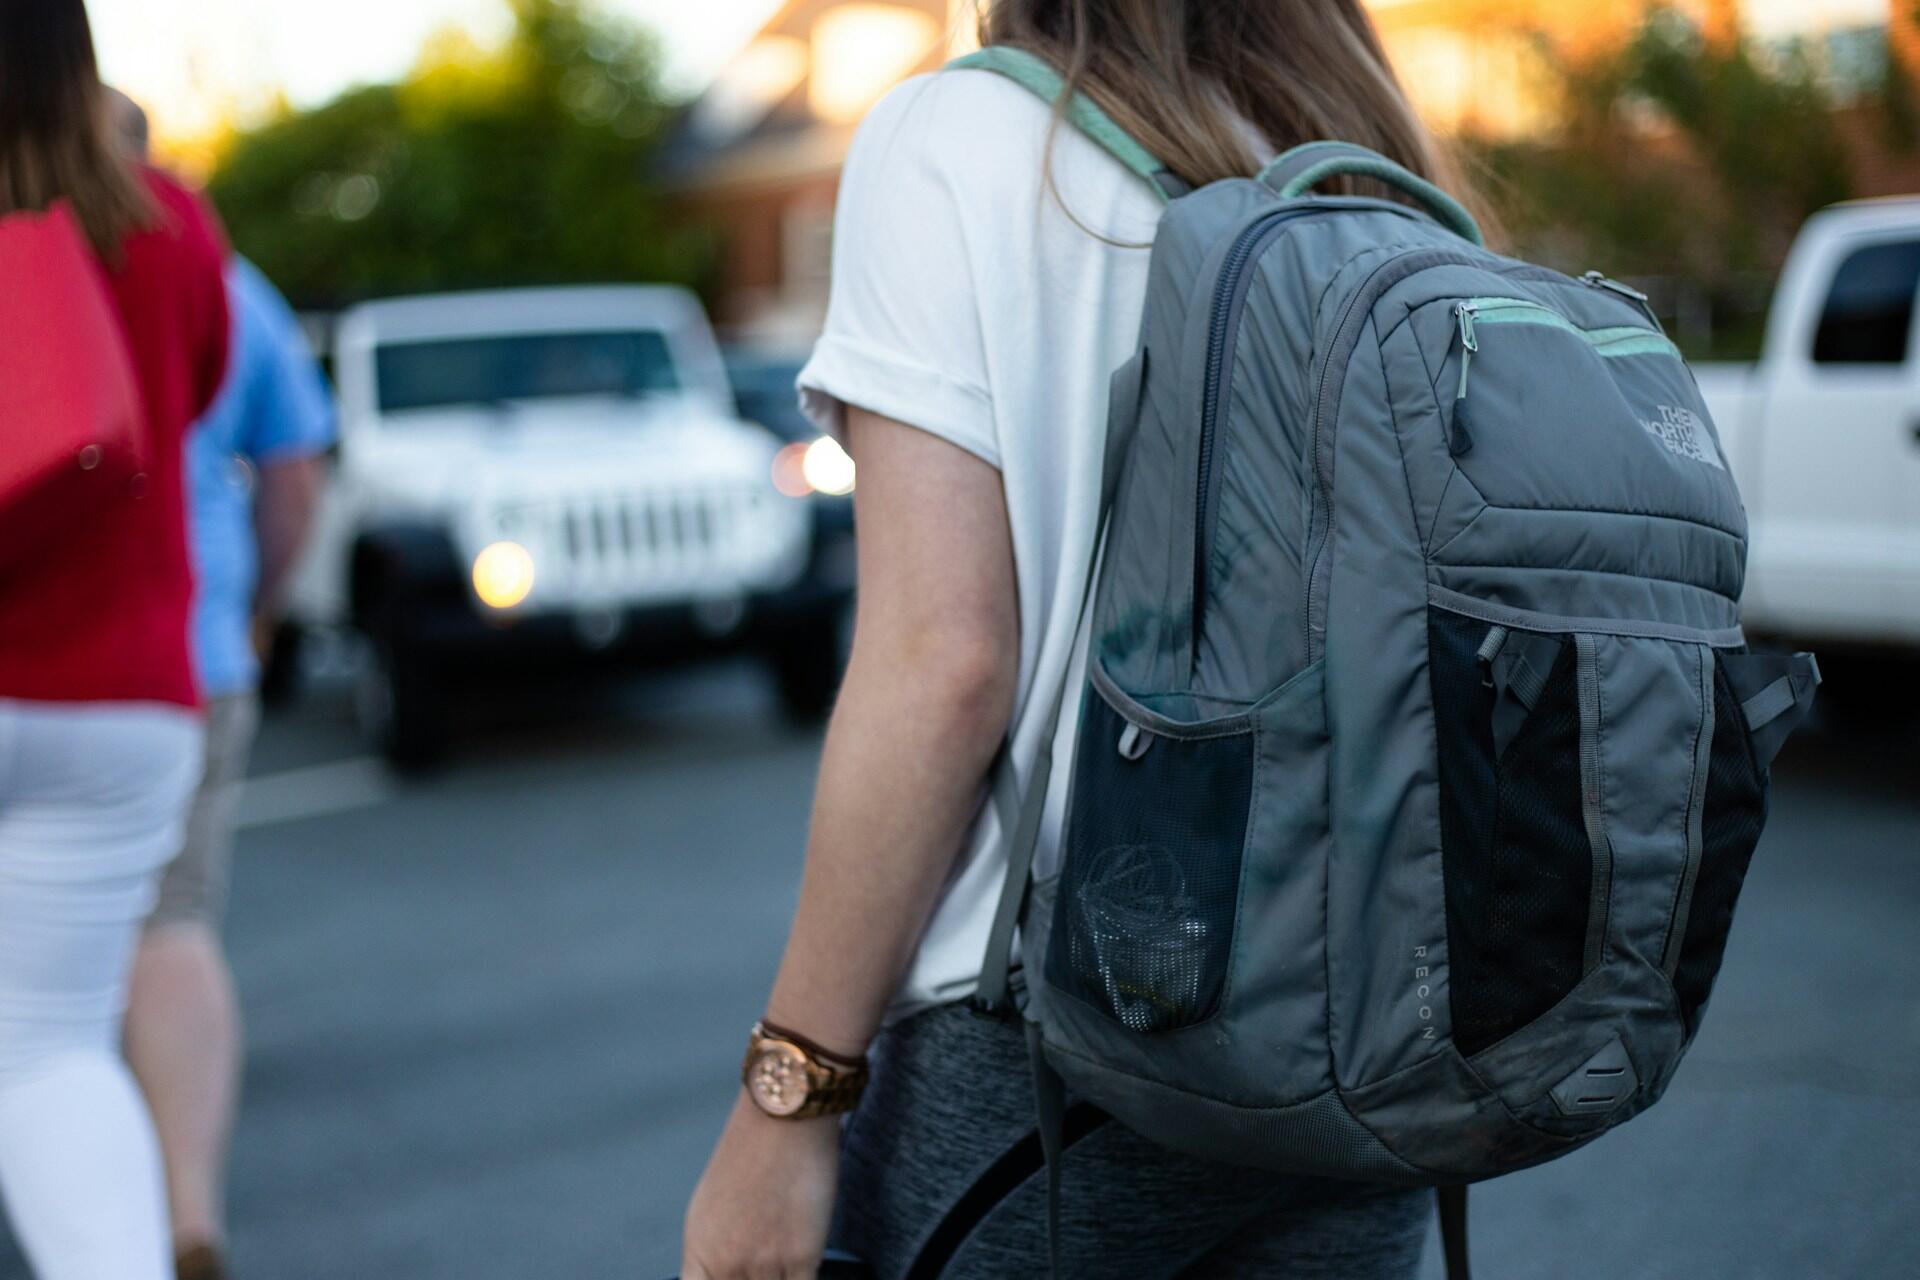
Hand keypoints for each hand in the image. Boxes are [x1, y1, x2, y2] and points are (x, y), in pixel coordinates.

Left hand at [682, 1093, 840, 1279]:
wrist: (783, 1115)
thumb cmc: (751, 1150)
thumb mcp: (714, 1203)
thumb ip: (717, 1248)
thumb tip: (724, 1272)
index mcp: (699, 1249)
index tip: (738, 1275)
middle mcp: (725, 1262)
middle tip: (770, 1264)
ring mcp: (762, 1263)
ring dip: (783, 1277)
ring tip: (789, 1254)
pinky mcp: (800, 1257)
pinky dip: (807, 1277)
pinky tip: (810, 1262)